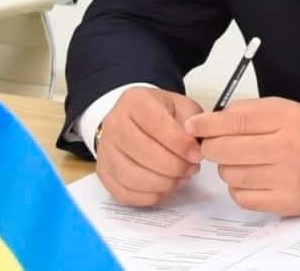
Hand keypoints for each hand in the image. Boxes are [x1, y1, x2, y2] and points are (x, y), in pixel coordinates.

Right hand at [95, 87, 202, 206]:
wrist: (134, 120)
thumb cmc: (161, 113)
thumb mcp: (181, 106)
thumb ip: (192, 122)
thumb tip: (195, 145)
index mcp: (134, 102)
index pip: (156, 124)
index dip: (179, 144)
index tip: (196, 155)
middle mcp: (114, 124)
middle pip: (143, 152)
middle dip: (174, 166)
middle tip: (191, 169)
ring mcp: (105, 150)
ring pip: (132, 176)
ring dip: (163, 183)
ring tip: (181, 179)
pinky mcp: (103, 172)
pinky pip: (124, 193)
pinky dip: (148, 196)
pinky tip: (165, 188)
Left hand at [185, 97, 299, 216]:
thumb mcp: (285, 109)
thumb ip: (247, 112)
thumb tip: (206, 123)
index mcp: (287, 119)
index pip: (236, 121)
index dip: (208, 125)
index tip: (192, 127)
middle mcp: (288, 147)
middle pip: (226, 150)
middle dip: (212, 148)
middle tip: (217, 146)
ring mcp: (287, 178)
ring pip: (230, 175)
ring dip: (228, 168)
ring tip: (244, 162)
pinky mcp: (285, 202)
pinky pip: (241, 197)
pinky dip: (239, 188)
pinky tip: (253, 178)